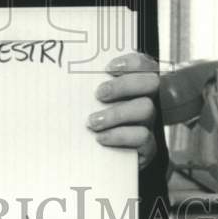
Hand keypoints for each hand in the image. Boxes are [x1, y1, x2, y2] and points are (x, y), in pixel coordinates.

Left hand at [87, 52, 158, 169]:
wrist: (101, 155)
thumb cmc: (95, 116)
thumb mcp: (91, 96)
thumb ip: (89, 83)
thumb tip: (66, 69)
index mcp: (136, 82)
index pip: (145, 64)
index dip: (131, 62)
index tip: (108, 68)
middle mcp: (148, 98)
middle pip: (151, 82)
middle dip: (124, 85)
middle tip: (99, 94)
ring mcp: (150, 121)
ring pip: (146, 109)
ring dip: (116, 114)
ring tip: (93, 121)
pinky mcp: (148, 144)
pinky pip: (142, 137)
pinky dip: (119, 136)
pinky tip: (101, 137)